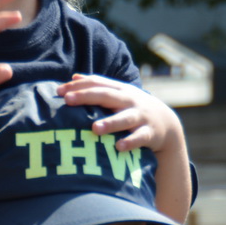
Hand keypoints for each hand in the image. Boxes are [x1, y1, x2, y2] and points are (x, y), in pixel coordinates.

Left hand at [58, 74, 181, 153]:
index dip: (79, 86)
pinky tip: (119, 147)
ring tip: (95, 129)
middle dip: (87, 97)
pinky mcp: (149, 133)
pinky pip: (139, 138)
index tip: (59, 91)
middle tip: (68, 100)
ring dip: (110, 123)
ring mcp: (140, 117)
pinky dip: (130, 142)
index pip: (97, 83)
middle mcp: (129, 101)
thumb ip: (98, 86)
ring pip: (125, 118)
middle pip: (107, 96)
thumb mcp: (119, 94)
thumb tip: (74, 77)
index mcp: (119, 90)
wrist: (166, 124)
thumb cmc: (134, 108)